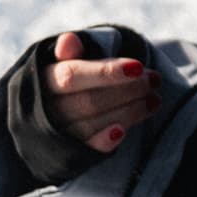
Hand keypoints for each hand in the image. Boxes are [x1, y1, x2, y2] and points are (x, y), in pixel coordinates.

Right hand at [44, 30, 161, 153]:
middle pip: (87, 102)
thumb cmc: (69, 77)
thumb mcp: (68, 59)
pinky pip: (85, 150)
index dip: (105, 72)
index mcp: (41, 80)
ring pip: (90, 125)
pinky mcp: (68, 154)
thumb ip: (73, 51)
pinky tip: (123, 132)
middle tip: (155, 80)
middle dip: (126, 90)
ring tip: (154, 99)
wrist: (51, 112)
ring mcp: (55, 135)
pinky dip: (103, 142)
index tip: (138, 67)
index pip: (71, 76)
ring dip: (128, 112)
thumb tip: (68, 41)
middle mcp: (44, 110)